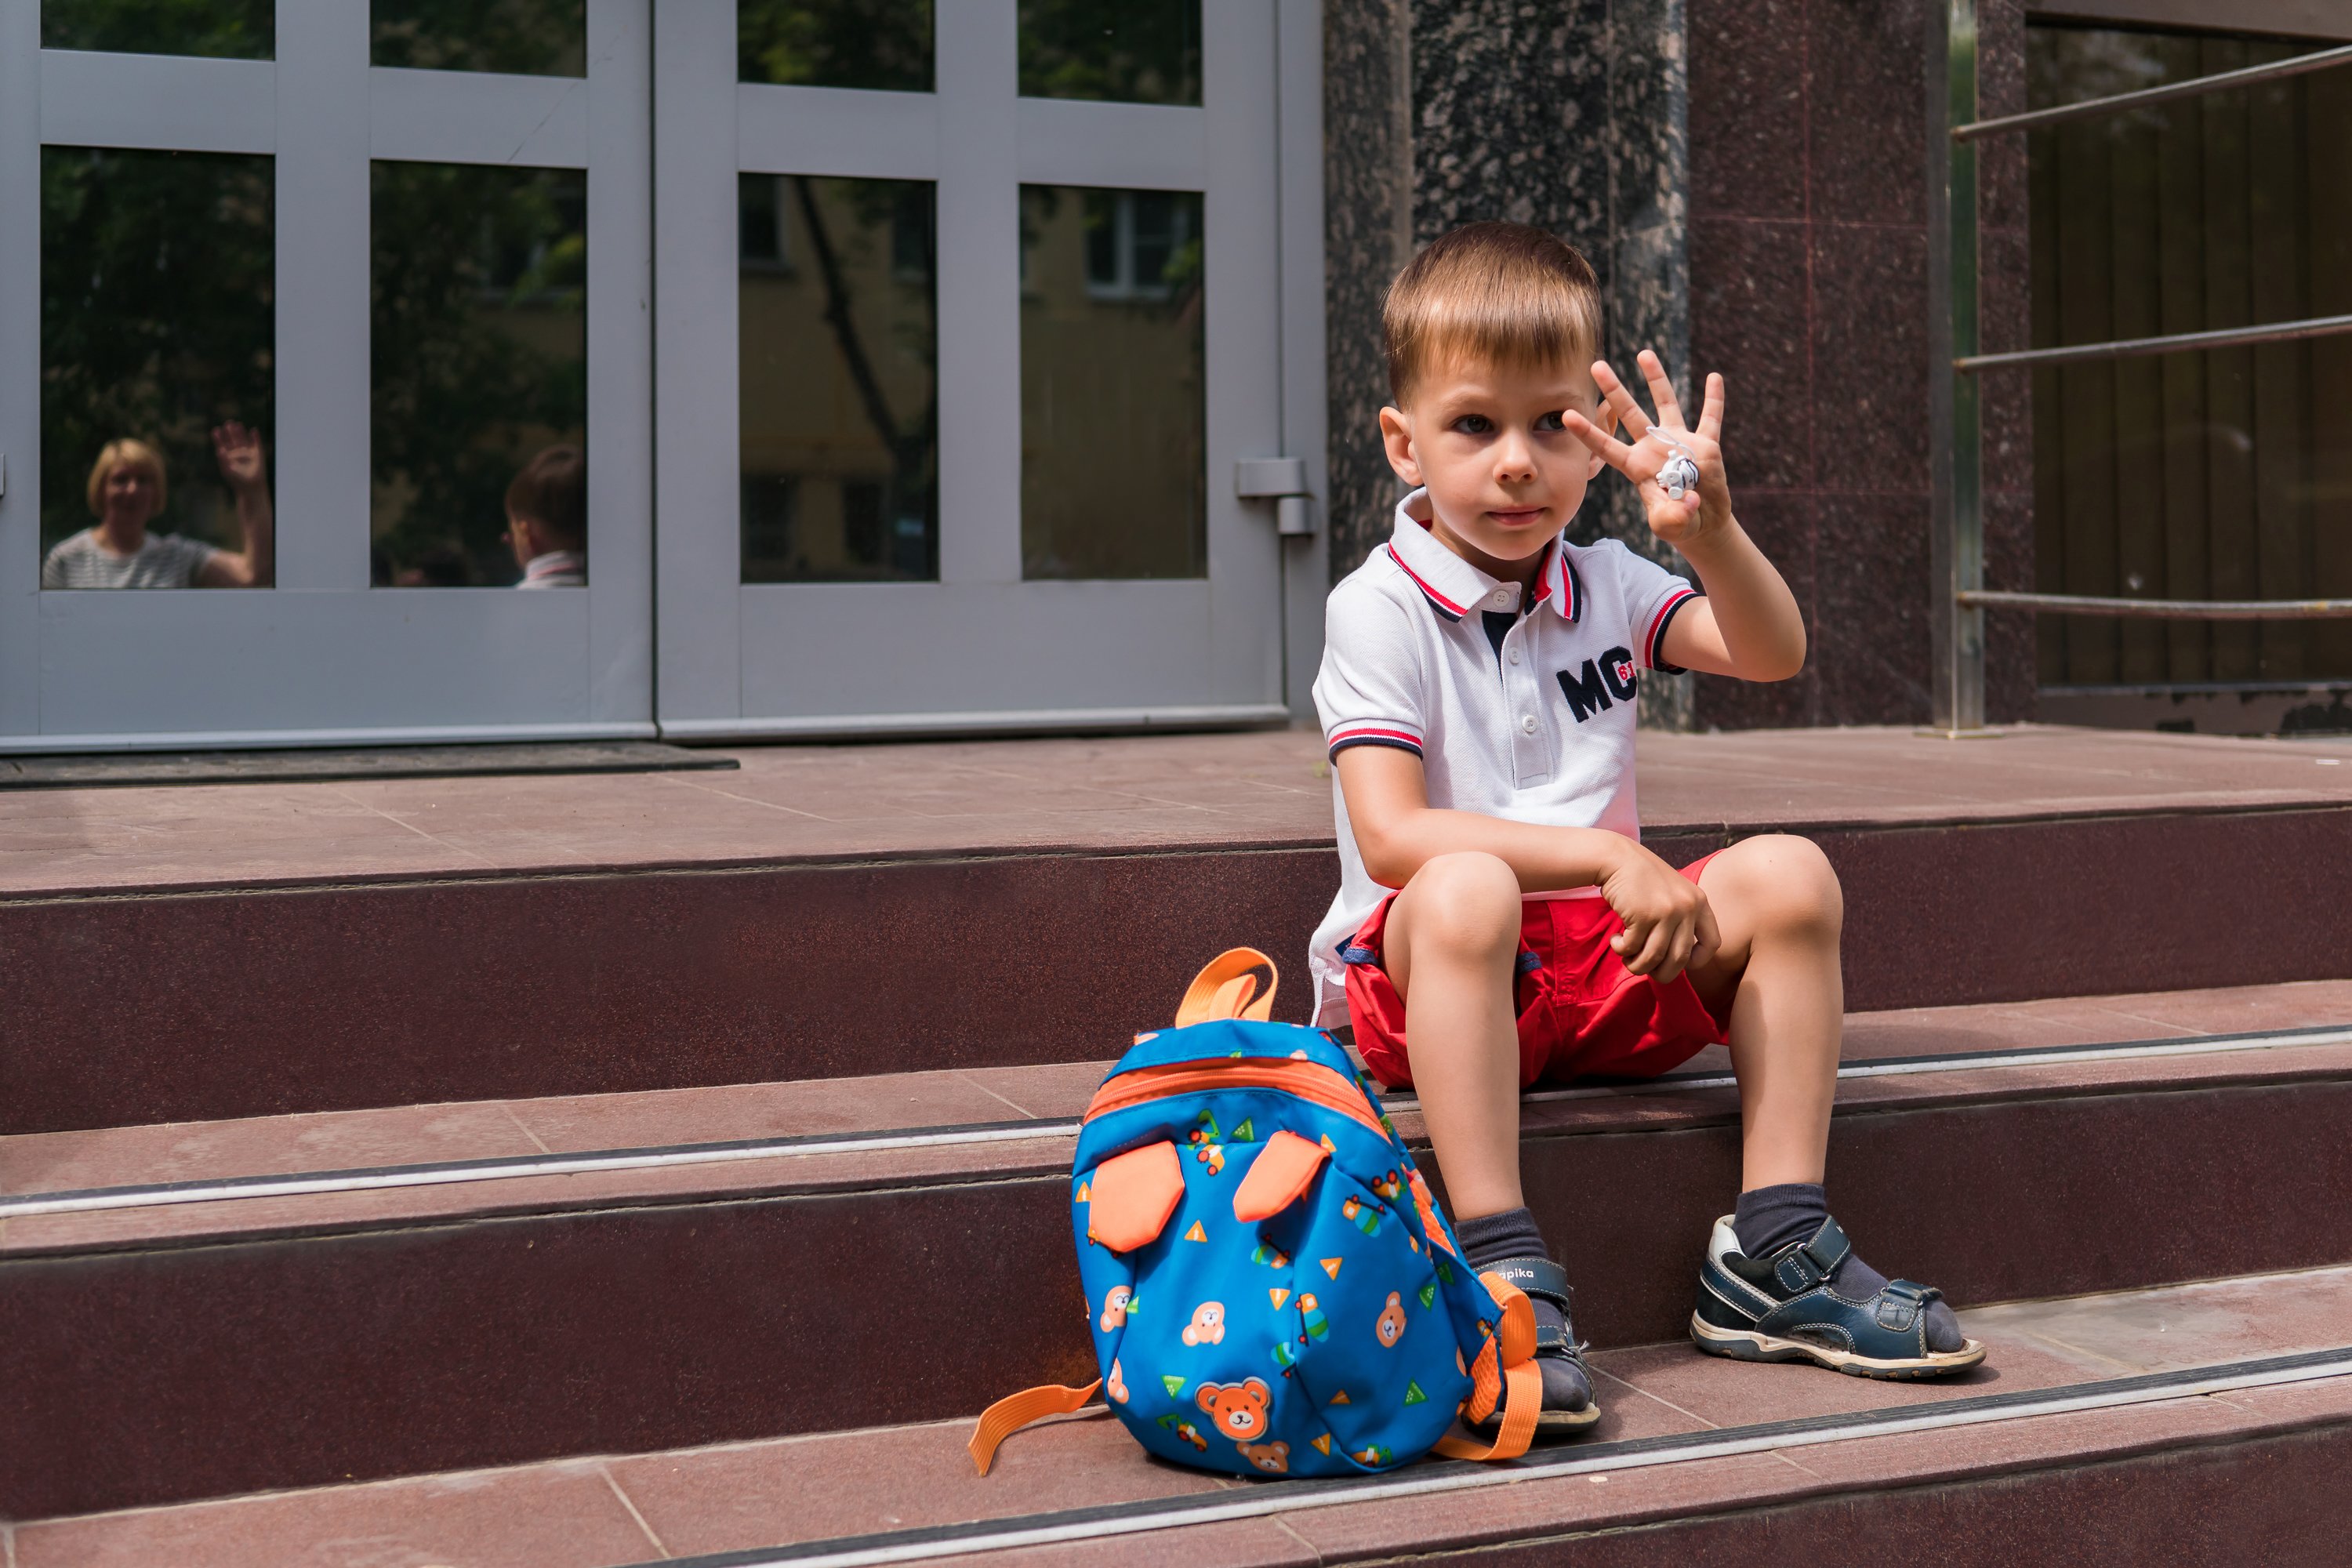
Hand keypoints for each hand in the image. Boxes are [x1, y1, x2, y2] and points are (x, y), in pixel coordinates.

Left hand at [212, 421, 267, 493]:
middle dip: (230, 431)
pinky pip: (256, 443)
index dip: (219, 437)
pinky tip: (253, 430)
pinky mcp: (258, 453)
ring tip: (237, 424)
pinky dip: (255, 437)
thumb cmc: (237, 480)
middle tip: (228, 423)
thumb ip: (223, 460)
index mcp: (228, 455)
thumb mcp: (227, 470)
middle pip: (232, 439)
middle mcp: (237, 452)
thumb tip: (219, 450)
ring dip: (240, 432)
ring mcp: (247, 452)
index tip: (216, 430)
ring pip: (243, 439)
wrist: (251, 487)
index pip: (222, 443)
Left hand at [1562, 350, 1728, 548]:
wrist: (1701, 521)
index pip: (1607, 447)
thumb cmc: (1677, 523)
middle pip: (1630, 414)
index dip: (1588, 432)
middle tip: (1595, 365)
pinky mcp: (1706, 445)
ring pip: (1666, 404)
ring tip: (1643, 353)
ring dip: (1656, 379)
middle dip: (1613, 390)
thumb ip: (1672, 518)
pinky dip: (1714, 399)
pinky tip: (1714, 377)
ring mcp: (1679, 442)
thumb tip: (1687, 503)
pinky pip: (1711, 418)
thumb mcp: (1671, 525)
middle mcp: (1654, 448)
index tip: (1566, 414)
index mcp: (1637, 467)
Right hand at [1596, 839, 1719, 982]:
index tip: (1679, 962)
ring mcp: (1667, 911)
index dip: (1697, 961)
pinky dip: (1622, 950)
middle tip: (1645, 968)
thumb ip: (1682, 920)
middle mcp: (1688, 907)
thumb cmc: (1643, 880)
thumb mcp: (1674, 894)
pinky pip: (1633, 948)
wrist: (1617, 858)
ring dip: (1637, 965)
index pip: (1712, 943)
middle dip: (1661, 973)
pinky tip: (1616, 941)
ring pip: (1654, 958)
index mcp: (1700, 902)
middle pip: (1680, 959)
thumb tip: (1677, 962)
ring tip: (1626, 957)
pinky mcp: (1643, 915)